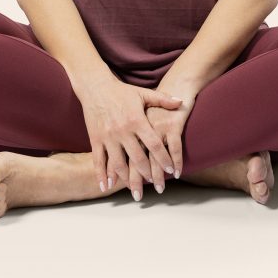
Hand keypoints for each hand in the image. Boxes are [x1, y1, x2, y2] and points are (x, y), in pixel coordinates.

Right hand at [77, 75, 183, 191]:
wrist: (95, 86)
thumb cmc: (122, 91)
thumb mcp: (143, 94)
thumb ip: (163, 99)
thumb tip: (182, 102)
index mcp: (137, 120)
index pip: (154, 144)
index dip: (164, 159)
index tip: (172, 171)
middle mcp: (122, 131)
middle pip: (138, 158)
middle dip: (148, 175)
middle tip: (157, 186)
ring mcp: (108, 136)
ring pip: (118, 163)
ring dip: (127, 179)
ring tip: (136, 191)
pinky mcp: (95, 139)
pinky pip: (98, 161)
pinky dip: (102, 175)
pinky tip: (106, 187)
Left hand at [127, 93, 195, 199]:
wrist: (174, 84)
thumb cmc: (159, 101)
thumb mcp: (134, 108)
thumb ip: (127, 128)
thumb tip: (119, 142)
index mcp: (129, 126)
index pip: (121, 151)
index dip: (120, 169)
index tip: (121, 186)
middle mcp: (141, 128)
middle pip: (136, 158)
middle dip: (137, 179)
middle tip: (138, 196)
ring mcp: (158, 127)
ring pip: (154, 157)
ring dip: (156, 174)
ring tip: (159, 188)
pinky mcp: (173, 125)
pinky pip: (175, 148)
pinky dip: (177, 161)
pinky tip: (178, 173)